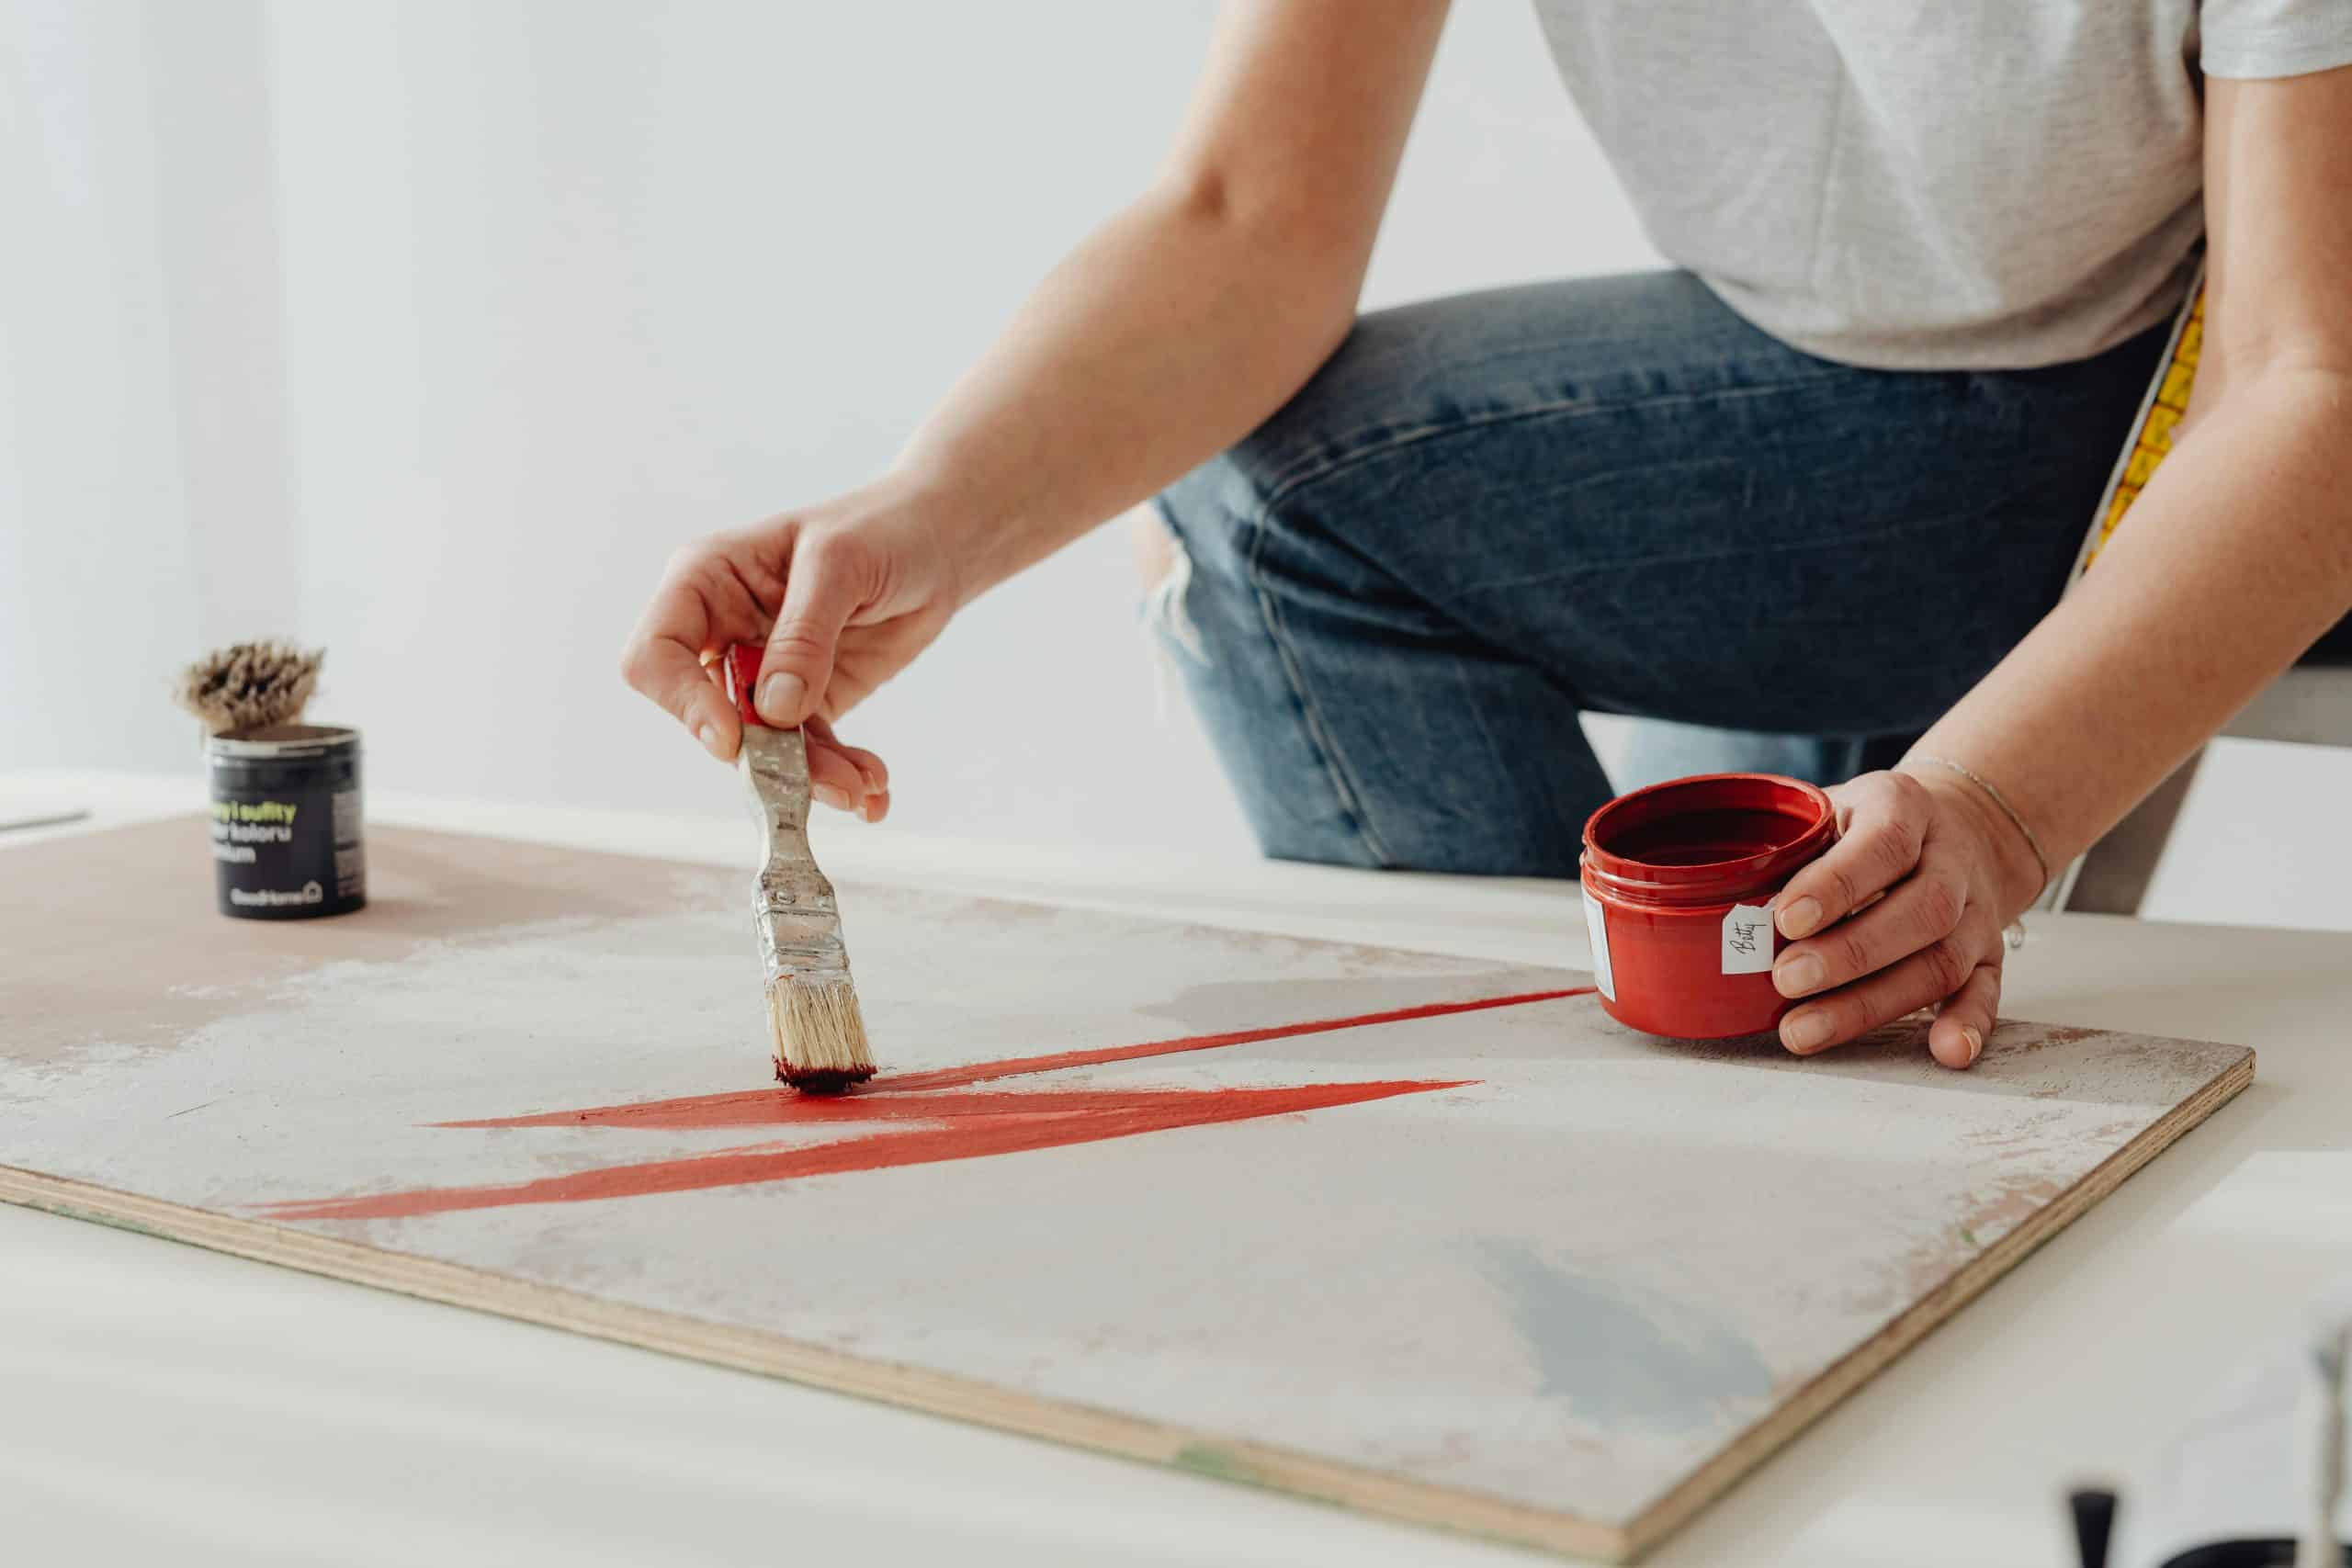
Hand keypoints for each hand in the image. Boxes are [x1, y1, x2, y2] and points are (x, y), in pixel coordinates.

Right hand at [619, 477, 967, 818]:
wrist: (938, 543)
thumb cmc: (880, 528)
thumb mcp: (839, 564)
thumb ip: (804, 635)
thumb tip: (773, 710)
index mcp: (706, 582)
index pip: (656, 654)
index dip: (683, 702)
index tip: (732, 737)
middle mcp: (724, 633)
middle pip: (712, 716)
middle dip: (763, 756)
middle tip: (823, 779)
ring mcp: (765, 673)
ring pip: (765, 745)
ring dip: (810, 777)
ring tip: (861, 789)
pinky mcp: (809, 701)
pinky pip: (810, 751)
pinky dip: (840, 774)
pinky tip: (874, 788)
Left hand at [1766, 767, 2045, 1067]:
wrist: (1954, 826)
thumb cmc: (1862, 826)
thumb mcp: (1825, 808)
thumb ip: (1785, 846)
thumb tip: (1718, 902)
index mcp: (1906, 807)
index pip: (1884, 843)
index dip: (1837, 884)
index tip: (1785, 919)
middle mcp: (1951, 858)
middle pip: (1923, 910)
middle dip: (1851, 953)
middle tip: (1785, 980)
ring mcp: (1975, 910)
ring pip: (1943, 960)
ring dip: (1875, 1002)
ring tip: (1804, 1029)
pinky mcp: (1987, 954)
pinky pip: (1986, 992)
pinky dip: (1969, 1024)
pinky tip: (1945, 1052)